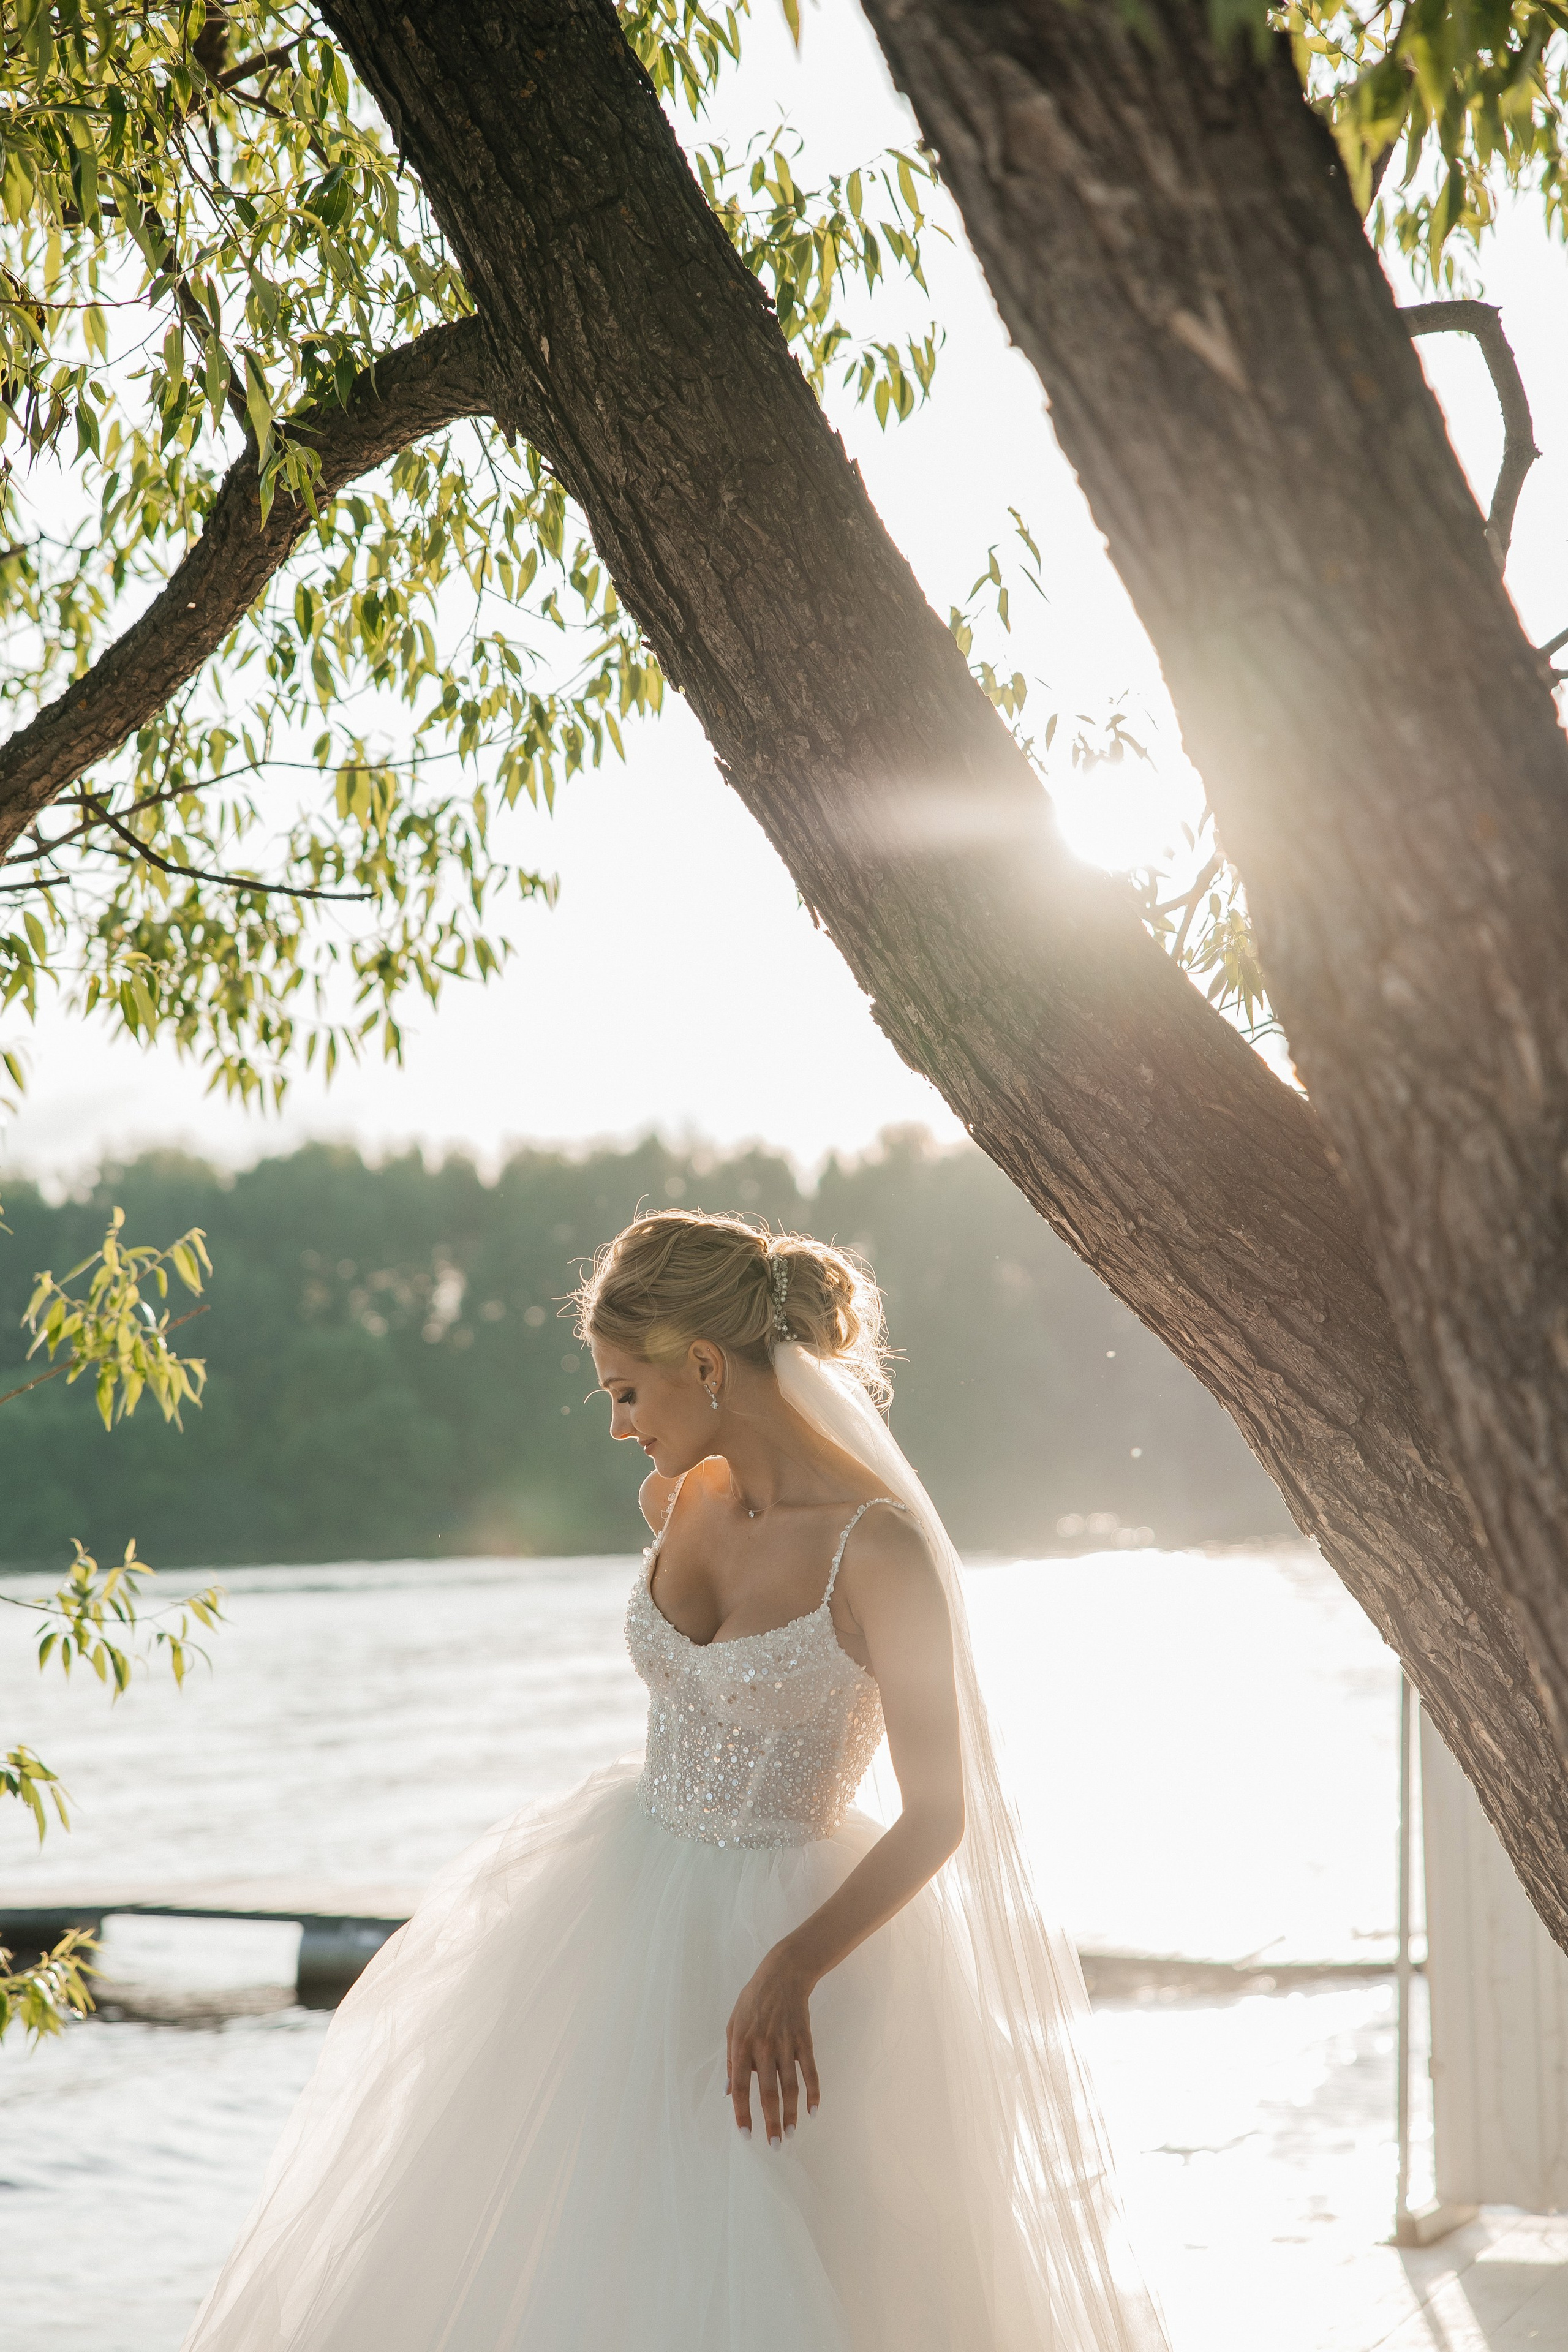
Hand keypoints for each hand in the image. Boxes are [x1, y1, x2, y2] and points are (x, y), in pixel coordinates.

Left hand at [725, 1941, 818, 2146]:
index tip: (747, 2135)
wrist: (782, 1974)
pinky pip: (810, 2071)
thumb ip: (731, 2059)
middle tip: (775, 2146)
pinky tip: (813, 2111)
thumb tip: (727, 2092)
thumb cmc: (752, 2001)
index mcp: (742, 2044)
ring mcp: (785, 2044)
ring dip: (792, 2113)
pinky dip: (813, 2092)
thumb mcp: (732, 2025)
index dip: (742, 2112)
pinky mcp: (804, 2040)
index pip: (740, 2087)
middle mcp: (763, 2047)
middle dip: (771, 2122)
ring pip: (790, 2086)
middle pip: (768, 2092)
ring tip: (791, 2135)